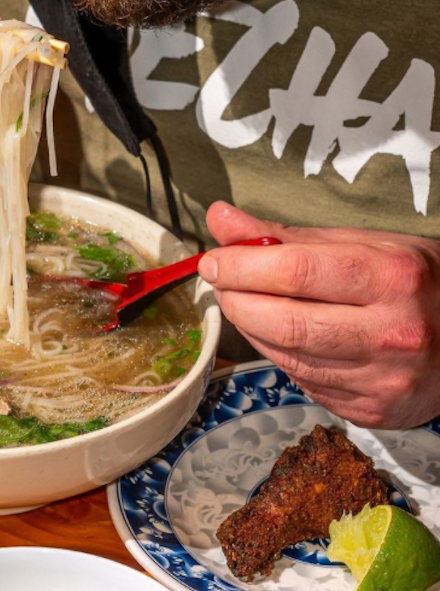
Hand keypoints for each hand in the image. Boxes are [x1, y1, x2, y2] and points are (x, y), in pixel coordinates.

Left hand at [199, 201, 439, 428]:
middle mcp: (392, 332)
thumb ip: (288, 236)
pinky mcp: (370, 410)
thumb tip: (221, 220)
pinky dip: (275, 352)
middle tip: (221, 283)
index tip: (215, 260)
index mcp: (394, 277)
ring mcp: (383, 378)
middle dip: (237, 300)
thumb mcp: (367, 245)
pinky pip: (302, 380)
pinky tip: (274, 333)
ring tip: (243, 303)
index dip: (242, 267)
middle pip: (285, 321)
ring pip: (286, 355)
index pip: (296, 272)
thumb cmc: (415, 282)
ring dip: (250, 327)